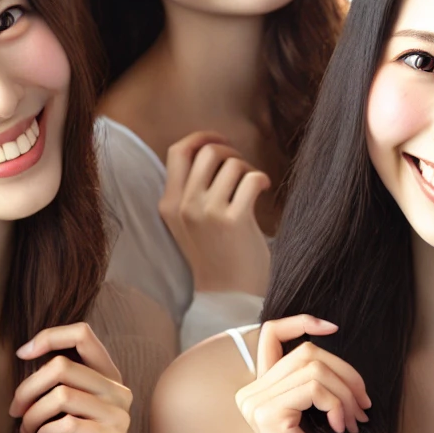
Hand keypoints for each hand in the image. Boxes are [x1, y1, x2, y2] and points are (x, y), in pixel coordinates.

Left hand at [12, 323, 133, 432]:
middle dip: (28, 388)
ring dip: (33, 415)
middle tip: (14, 410)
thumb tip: (26, 352)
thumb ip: (60, 379)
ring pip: (61, 396)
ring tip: (26, 431)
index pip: (83, 334)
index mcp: (109, 375)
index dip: (49, 337)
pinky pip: (68, 424)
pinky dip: (46, 431)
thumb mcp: (68, 405)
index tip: (22, 354)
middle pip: (62, 367)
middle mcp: (118, 390)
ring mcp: (119, 415)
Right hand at [159, 130, 270, 294]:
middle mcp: (184, 206)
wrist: (227, 295)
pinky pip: (251, 179)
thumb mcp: (189, 223)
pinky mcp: (233, 221)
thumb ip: (191, 192)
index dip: (201, 137)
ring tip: (253, 185)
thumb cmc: (215, 255)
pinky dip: (261, 179)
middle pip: (207, 151)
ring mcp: (207, 213)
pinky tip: (264, 189)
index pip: (178, 151)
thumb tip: (212, 150)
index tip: (220, 140)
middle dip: (230, 150)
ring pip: (232, 163)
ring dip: (248, 168)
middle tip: (242, 166)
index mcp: (169, 204)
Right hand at [234, 315, 371, 432]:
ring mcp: (255, 402)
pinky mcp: (267, 413)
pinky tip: (342, 427)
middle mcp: (250, 392)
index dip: (301, 321)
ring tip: (356, 420)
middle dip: (345, 373)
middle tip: (364, 404)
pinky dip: (338, 404)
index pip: (271, 333)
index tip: (333, 327)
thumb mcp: (317, 409)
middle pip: (306, 352)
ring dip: (346, 393)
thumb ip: (315, 379)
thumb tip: (337, 351)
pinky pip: (315, 388)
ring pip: (315, 368)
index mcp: (260, 388)